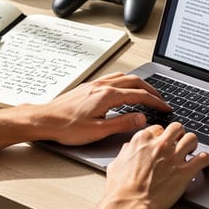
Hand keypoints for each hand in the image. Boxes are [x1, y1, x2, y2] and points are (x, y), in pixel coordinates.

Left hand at [29, 72, 170, 145]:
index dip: (155, 102)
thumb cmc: (66, 126)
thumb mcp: (98, 131)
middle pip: (135, 82)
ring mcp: (95, 85)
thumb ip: (122, 123)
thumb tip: (141, 118)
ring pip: (124, 77)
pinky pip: (113, 78)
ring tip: (146, 93)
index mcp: (108, 96)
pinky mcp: (88, 87)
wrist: (44, 119)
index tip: (165, 107)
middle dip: (151, 90)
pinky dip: (125, 82)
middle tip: (160, 100)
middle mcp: (102, 86)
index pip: (139, 95)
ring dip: (139, 84)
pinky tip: (124, 90)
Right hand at [104, 123, 208, 208]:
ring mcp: (173, 157)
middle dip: (179, 135)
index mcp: (143, 140)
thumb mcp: (116, 164)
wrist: (129, 205)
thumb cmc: (120, 189)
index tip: (164, 143)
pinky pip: (203, 158)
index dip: (162, 136)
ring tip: (192, 152)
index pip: (158, 129)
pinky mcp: (184, 171)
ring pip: (192, 138)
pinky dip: (205, 160)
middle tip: (179, 144)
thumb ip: (125, 152)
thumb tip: (129, 149)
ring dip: (193, 144)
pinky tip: (203, 163)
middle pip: (177, 128)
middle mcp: (160, 145)